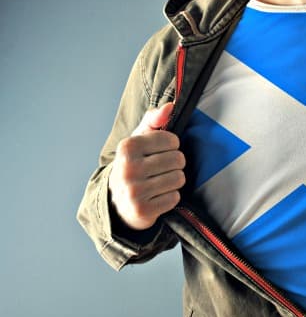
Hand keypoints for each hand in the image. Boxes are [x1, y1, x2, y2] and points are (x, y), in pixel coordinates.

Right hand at [108, 103, 185, 229]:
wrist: (116, 202)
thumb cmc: (133, 164)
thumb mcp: (138, 140)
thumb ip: (154, 120)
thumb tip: (170, 107)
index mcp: (127, 147)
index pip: (172, 140)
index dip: (172, 146)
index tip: (160, 151)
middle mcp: (128, 168)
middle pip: (178, 160)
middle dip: (175, 164)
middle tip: (161, 169)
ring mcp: (134, 191)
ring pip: (178, 179)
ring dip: (174, 181)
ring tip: (159, 182)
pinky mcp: (143, 210)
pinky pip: (174, 198)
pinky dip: (170, 197)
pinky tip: (157, 196)